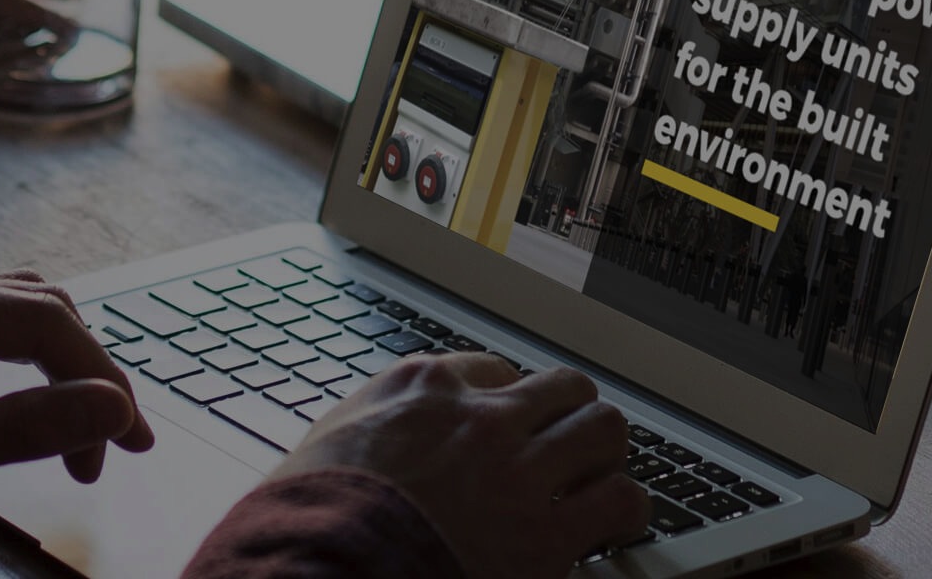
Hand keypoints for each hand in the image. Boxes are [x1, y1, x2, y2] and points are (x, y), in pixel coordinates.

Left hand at [0, 270, 155, 568]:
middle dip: (83, 373)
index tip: (131, 439)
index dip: (97, 376)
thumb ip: (19, 427)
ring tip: (83, 441)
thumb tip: (109, 407)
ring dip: (56, 374)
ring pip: (9, 323)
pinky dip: (20, 378)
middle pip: (31, 310)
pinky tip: (34, 416)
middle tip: (117, 446)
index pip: (37, 319)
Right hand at [271, 355, 648, 577]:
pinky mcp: (549, 533)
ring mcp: (520, 471)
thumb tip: (366, 445)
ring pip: (605, 429)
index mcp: (420, 390)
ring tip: (597, 479)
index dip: (503, 402)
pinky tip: (612, 525)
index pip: (489, 372)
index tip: (503, 426)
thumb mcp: (321, 448)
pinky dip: (624, 510)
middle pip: (561, 388)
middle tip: (563, 448)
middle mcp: (479, 418)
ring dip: (603, 455)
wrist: (326, 566)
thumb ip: (365, 432)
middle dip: (568, 417)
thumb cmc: (307, 518)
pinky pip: (622, 500)